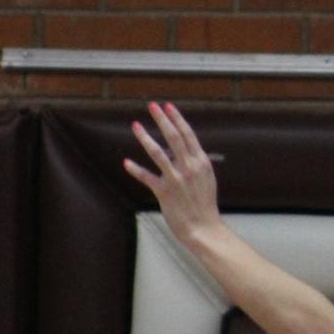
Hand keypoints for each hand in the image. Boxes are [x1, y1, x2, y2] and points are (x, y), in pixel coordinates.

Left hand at [124, 101, 221, 250]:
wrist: (204, 228)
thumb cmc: (205, 203)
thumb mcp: (206, 178)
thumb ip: (196, 162)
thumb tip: (185, 149)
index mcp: (201, 162)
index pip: (188, 134)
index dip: (177, 118)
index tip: (168, 106)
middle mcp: (189, 167)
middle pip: (173, 137)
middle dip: (162, 120)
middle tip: (152, 106)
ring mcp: (176, 179)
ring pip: (158, 153)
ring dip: (145, 137)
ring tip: (135, 125)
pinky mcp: (164, 192)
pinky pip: (147, 177)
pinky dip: (136, 170)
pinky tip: (126, 162)